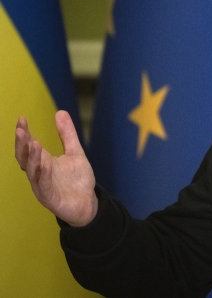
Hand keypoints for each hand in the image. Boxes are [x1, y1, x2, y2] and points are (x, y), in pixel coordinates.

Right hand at [15, 110, 97, 226]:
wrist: (88, 202)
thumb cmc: (78, 179)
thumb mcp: (75, 152)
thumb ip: (67, 135)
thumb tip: (60, 112)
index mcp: (43, 161)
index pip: (28, 145)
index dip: (24, 133)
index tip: (22, 119)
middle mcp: (38, 173)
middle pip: (24, 157)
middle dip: (21, 144)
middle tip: (21, 130)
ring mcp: (42, 185)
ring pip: (32, 171)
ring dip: (31, 157)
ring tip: (33, 142)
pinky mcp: (49, 197)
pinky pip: (43, 185)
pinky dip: (43, 174)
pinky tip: (45, 164)